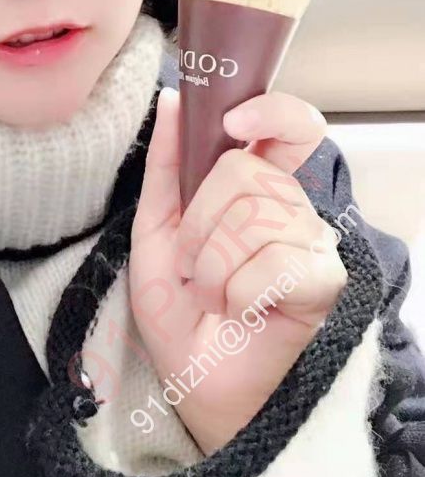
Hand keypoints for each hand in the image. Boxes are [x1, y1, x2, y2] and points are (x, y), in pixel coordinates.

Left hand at [129, 88, 346, 454]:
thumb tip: (173, 101)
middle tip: (193, 262)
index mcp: (258, 186)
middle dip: (199, 223)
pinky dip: (234, 293)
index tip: (232, 124)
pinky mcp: (322, 282)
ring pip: (253, 218)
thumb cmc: (178, 304)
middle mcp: (293, 207)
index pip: (292, 125)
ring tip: (213, 292)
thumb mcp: (155, 227)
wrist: (192, 375)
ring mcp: (312, 243)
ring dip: (210, 265)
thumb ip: (166, 165)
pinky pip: (270, 264)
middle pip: (248, 172)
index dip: (270, 111)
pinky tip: (238, 310)